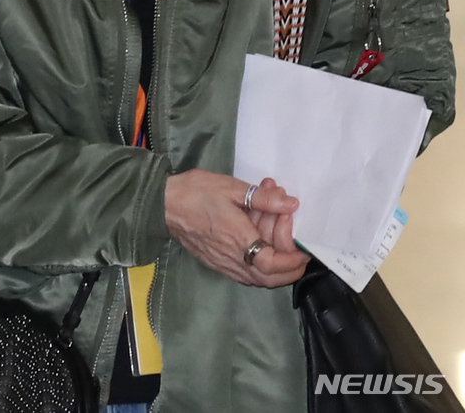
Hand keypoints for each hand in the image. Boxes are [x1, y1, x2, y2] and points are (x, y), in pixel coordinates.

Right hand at [164, 169, 309, 286]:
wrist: (162, 204)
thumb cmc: (196, 192)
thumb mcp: (232, 187)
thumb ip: (264, 198)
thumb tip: (291, 203)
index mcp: (238, 241)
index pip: (273, 264)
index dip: (294, 258)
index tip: (304, 244)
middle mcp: (232, 259)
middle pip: (269, 278)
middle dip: (290, 264)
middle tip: (296, 238)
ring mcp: (223, 264)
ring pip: (259, 275)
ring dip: (274, 254)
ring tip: (271, 218)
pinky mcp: (217, 262)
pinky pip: (246, 269)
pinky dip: (259, 255)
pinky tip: (258, 229)